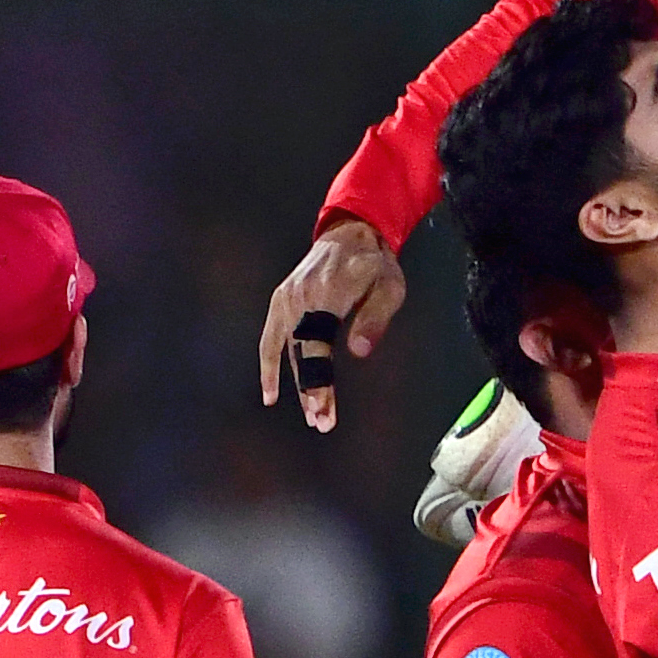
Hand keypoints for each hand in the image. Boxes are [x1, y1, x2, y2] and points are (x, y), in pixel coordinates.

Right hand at [261, 220, 406, 430]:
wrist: (350, 233)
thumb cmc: (375, 264)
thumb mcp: (388, 287)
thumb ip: (374, 318)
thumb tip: (359, 351)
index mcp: (326, 295)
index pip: (317, 348)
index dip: (320, 381)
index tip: (323, 408)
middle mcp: (300, 298)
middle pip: (301, 354)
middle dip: (312, 392)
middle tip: (322, 423)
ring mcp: (287, 299)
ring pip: (286, 351)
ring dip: (296, 386)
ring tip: (311, 416)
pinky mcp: (282, 300)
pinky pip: (270, 338)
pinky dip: (269, 365)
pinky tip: (271, 394)